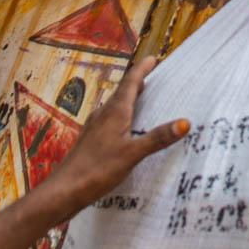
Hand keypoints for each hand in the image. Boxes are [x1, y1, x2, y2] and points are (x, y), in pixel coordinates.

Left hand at [54, 57, 187, 201]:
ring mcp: (94, 127)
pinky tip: (123, 128)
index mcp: (114, 112)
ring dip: (128, 99)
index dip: (142, 69)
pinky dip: (120, 116)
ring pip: (114, 106)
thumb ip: (157, 138)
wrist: (64, 190)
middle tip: (150, 76)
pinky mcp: (90, 140)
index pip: (130, 82)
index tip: (152, 58)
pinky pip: (108, 120)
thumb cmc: (96, 170)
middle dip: (137, 82)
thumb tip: (184, 123)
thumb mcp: (132, 154)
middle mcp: (103, 115)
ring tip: (140, 99)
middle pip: (122, 92)